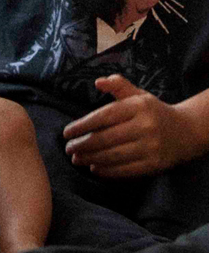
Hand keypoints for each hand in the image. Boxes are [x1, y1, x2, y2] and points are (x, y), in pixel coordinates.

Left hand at [64, 75, 193, 176]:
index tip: (66, 132)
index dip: (82, 125)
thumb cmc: (154, 112)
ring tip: (76, 159)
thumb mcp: (139, 95)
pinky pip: (126, 170)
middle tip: (68, 148)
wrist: (186, 131)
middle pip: (106, 138)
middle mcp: (145, 126)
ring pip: (113, 156)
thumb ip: (118, 86)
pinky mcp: (154, 164)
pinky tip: (94, 168)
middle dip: (82, 145)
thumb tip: (98, 82)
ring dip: (90, 159)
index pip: (104, 116)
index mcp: (138, 106)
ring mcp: (151, 147)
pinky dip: (107, 171)